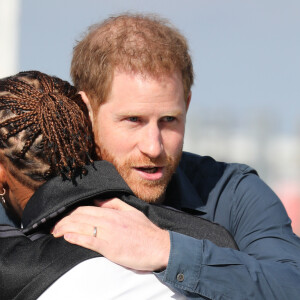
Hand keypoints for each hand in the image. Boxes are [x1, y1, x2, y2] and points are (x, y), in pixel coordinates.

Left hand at [52, 198, 169, 270]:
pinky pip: (89, 241)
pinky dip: (76, 238)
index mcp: (113, 212)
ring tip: (55, 233)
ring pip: (81, 227)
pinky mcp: (110, 248)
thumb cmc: (146, 230)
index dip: (70, 213)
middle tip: (54, 227)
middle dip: (63, 221)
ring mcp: (109, 234)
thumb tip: (98, 199)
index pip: (85, 208)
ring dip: (65, 229)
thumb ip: (114, 203)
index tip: (62, 218)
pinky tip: (67, 238)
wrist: (159, 246)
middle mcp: (109, 220)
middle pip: (79, 216)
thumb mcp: (131, 211)